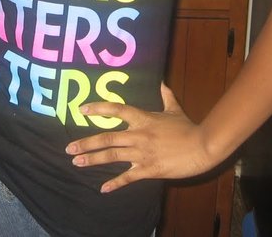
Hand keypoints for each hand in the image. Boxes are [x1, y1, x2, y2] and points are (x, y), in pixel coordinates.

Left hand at [65, 83, 214, 192]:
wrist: (202, 146)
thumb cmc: (187, 128)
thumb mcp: (174, 110)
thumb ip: (166, 97)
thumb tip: (162, 82)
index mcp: (143, 119)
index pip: (116, 110)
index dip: (98, 109)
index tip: (82, 110)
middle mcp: (138, 135)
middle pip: (107, 138)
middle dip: (86, 143)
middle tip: (69, 149)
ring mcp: (142, 153)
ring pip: (112, 156)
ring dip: (93, 160)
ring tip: (77, 163)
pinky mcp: (149, 170)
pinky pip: (128, 177)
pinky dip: (115, 183)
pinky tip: (103, 188)